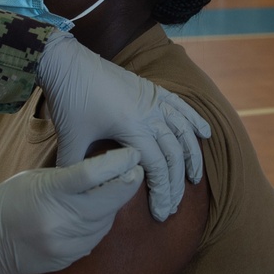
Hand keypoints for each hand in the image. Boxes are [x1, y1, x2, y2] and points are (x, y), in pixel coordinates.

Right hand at [0, 148, 142, 273]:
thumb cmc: (5, 201)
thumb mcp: (34, 178)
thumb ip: (68, 177)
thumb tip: (103, 171)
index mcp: (49, 191)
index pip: (92, 173)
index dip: (118, 163)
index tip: (132, 154)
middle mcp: (59, 219)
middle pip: (108, 200)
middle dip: (128, 184)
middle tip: (137, 171)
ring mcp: (63, 243)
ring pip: (105, 222)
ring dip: (114, 205)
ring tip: (116, 190)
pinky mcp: (65, 260)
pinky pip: (94, 240)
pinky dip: (99, 225)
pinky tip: (97, 214)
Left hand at [37, 31, 210, 221]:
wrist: (67, 61)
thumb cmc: (69, 99)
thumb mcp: (70, 138)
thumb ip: (74, 169)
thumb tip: (74, 195)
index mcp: (132, 127)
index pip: (157, 167)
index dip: (162, 192)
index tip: (161, 212)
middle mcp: (149, 113)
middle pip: (173, 154)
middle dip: (177, 183)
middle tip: (173, 206)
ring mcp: (153, 99)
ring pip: (183, 131)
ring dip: (192, 156)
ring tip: (195, 178)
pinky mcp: (151, 88)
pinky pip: (181, 105)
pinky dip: (195, 120)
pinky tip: (206, 134)